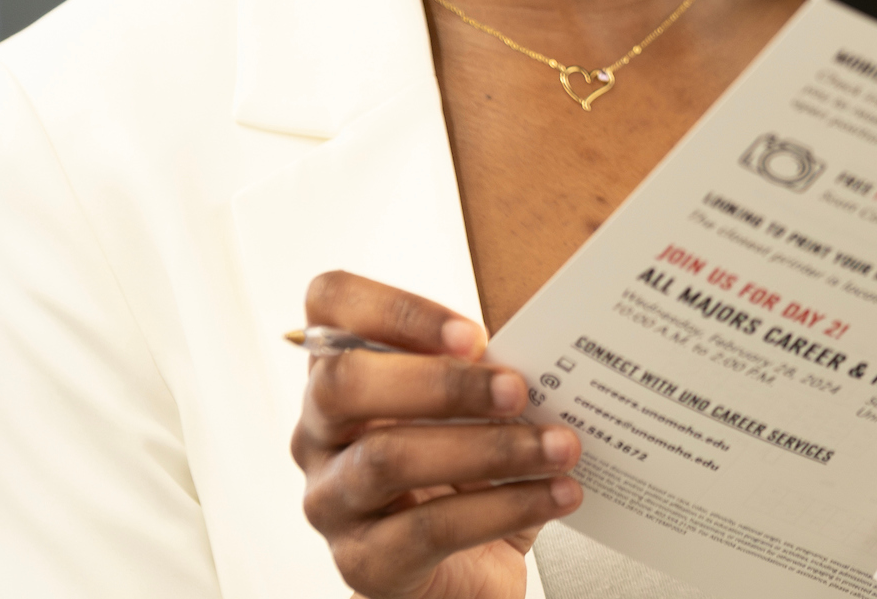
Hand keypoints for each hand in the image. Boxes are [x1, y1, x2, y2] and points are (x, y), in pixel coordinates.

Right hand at [291, 271, 582, 598]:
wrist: (464, 577)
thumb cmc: (465, 480)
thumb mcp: (472, 412)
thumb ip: (485, 372)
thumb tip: (545, 351)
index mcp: (340, 373)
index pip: (330, 304)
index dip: (394, 309)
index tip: (472, 334)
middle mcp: (319, 433)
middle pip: (345, 383)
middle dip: (443, 382)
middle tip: (517, 390)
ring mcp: (331, 500)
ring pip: (388, 458)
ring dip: (489, 448)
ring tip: (557, 447)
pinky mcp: (363, 563)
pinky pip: (428, 528)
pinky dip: (504, 507)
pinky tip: (554, 495)